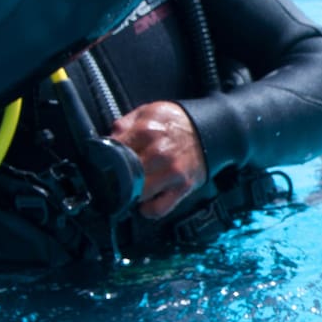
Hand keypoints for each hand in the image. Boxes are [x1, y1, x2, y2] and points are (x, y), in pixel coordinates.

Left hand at [108, 101, 208, 218]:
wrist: (214, 130)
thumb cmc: (180, 123)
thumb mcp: (150, 111)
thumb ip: (125, 123)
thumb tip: (107, 139)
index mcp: (146, 131)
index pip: (113, 152)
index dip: (107, 157)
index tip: (109, 161)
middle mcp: (158, 153)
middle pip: (123, 175)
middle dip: (118, 177)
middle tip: (120, 175)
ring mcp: (171, 173)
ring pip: (137, 194)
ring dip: (132, 193)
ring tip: (133, 186)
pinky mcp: (182, 188)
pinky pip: (158, 209)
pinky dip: (148, 209)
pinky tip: (146, 201)